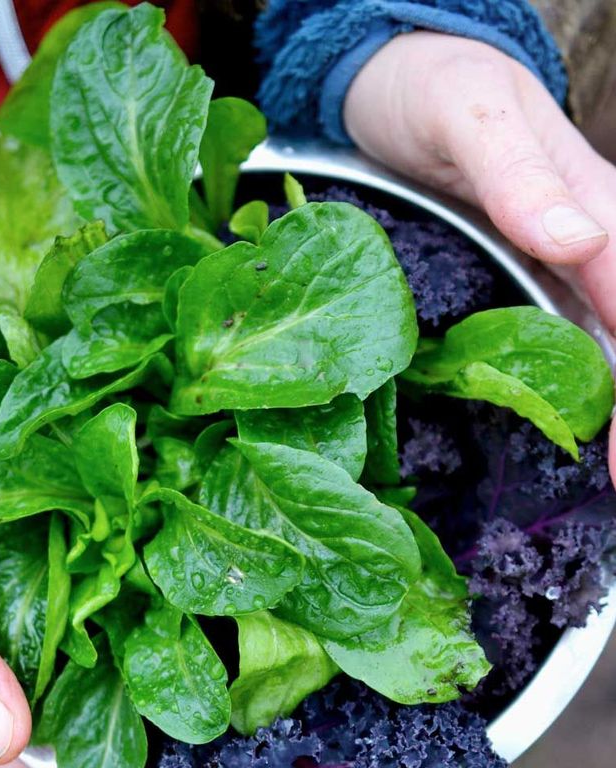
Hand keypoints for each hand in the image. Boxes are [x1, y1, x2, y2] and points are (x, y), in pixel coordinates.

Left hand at [344, 32, 615, 480]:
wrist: (392, 78)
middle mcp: (582, 238)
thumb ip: (516, 173)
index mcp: (590, 202)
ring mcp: (550, 259)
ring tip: (605, 470)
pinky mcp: (516, 271)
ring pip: (601, 339)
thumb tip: (573, 237)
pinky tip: (565, 423)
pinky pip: (556, 333)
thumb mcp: (468, 114)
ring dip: (608, 405)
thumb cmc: (433, 85)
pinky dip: (569, 381)